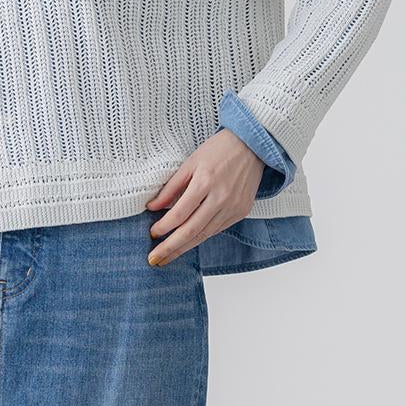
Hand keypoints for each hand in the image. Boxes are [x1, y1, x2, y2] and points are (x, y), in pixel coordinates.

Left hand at [144, 129, 264, 263]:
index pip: (179, 213)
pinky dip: (201, 237)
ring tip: (167, 257)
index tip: (152, 234)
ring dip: (184, 248)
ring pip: (205, 234)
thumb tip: (152, 207)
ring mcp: (233, 207)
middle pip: (192, 230)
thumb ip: (171, 187)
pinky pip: (217, 229)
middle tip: (154, 259)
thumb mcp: (190, 162)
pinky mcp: (242, 212)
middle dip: (171, 247)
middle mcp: (221, 198)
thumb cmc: (219, 150)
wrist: (253, 146)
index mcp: (205, 182)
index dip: (164, 227)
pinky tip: (188, 243)